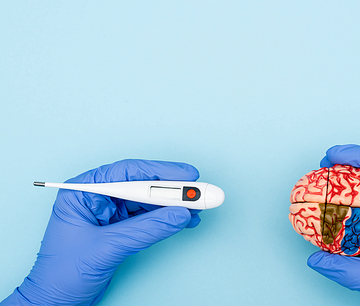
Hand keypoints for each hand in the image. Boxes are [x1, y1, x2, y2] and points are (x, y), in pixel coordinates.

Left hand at [1, 159, 200, 305]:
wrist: (55, 302)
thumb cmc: (62, 273)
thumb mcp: (107, 248)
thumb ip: (146, 230)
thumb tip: (179, 215)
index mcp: (83, 190)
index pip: (127, 172)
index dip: (161, 171)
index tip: (187, 175)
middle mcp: (97, 196)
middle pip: (142, 184)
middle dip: (173, 189)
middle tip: (200, 191)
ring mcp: (110, 212)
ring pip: (149, 200)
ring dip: (174, 204)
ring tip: (199, 206)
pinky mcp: (120, 227)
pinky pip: (149, 216)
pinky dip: (168, 218)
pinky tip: (186, 219)